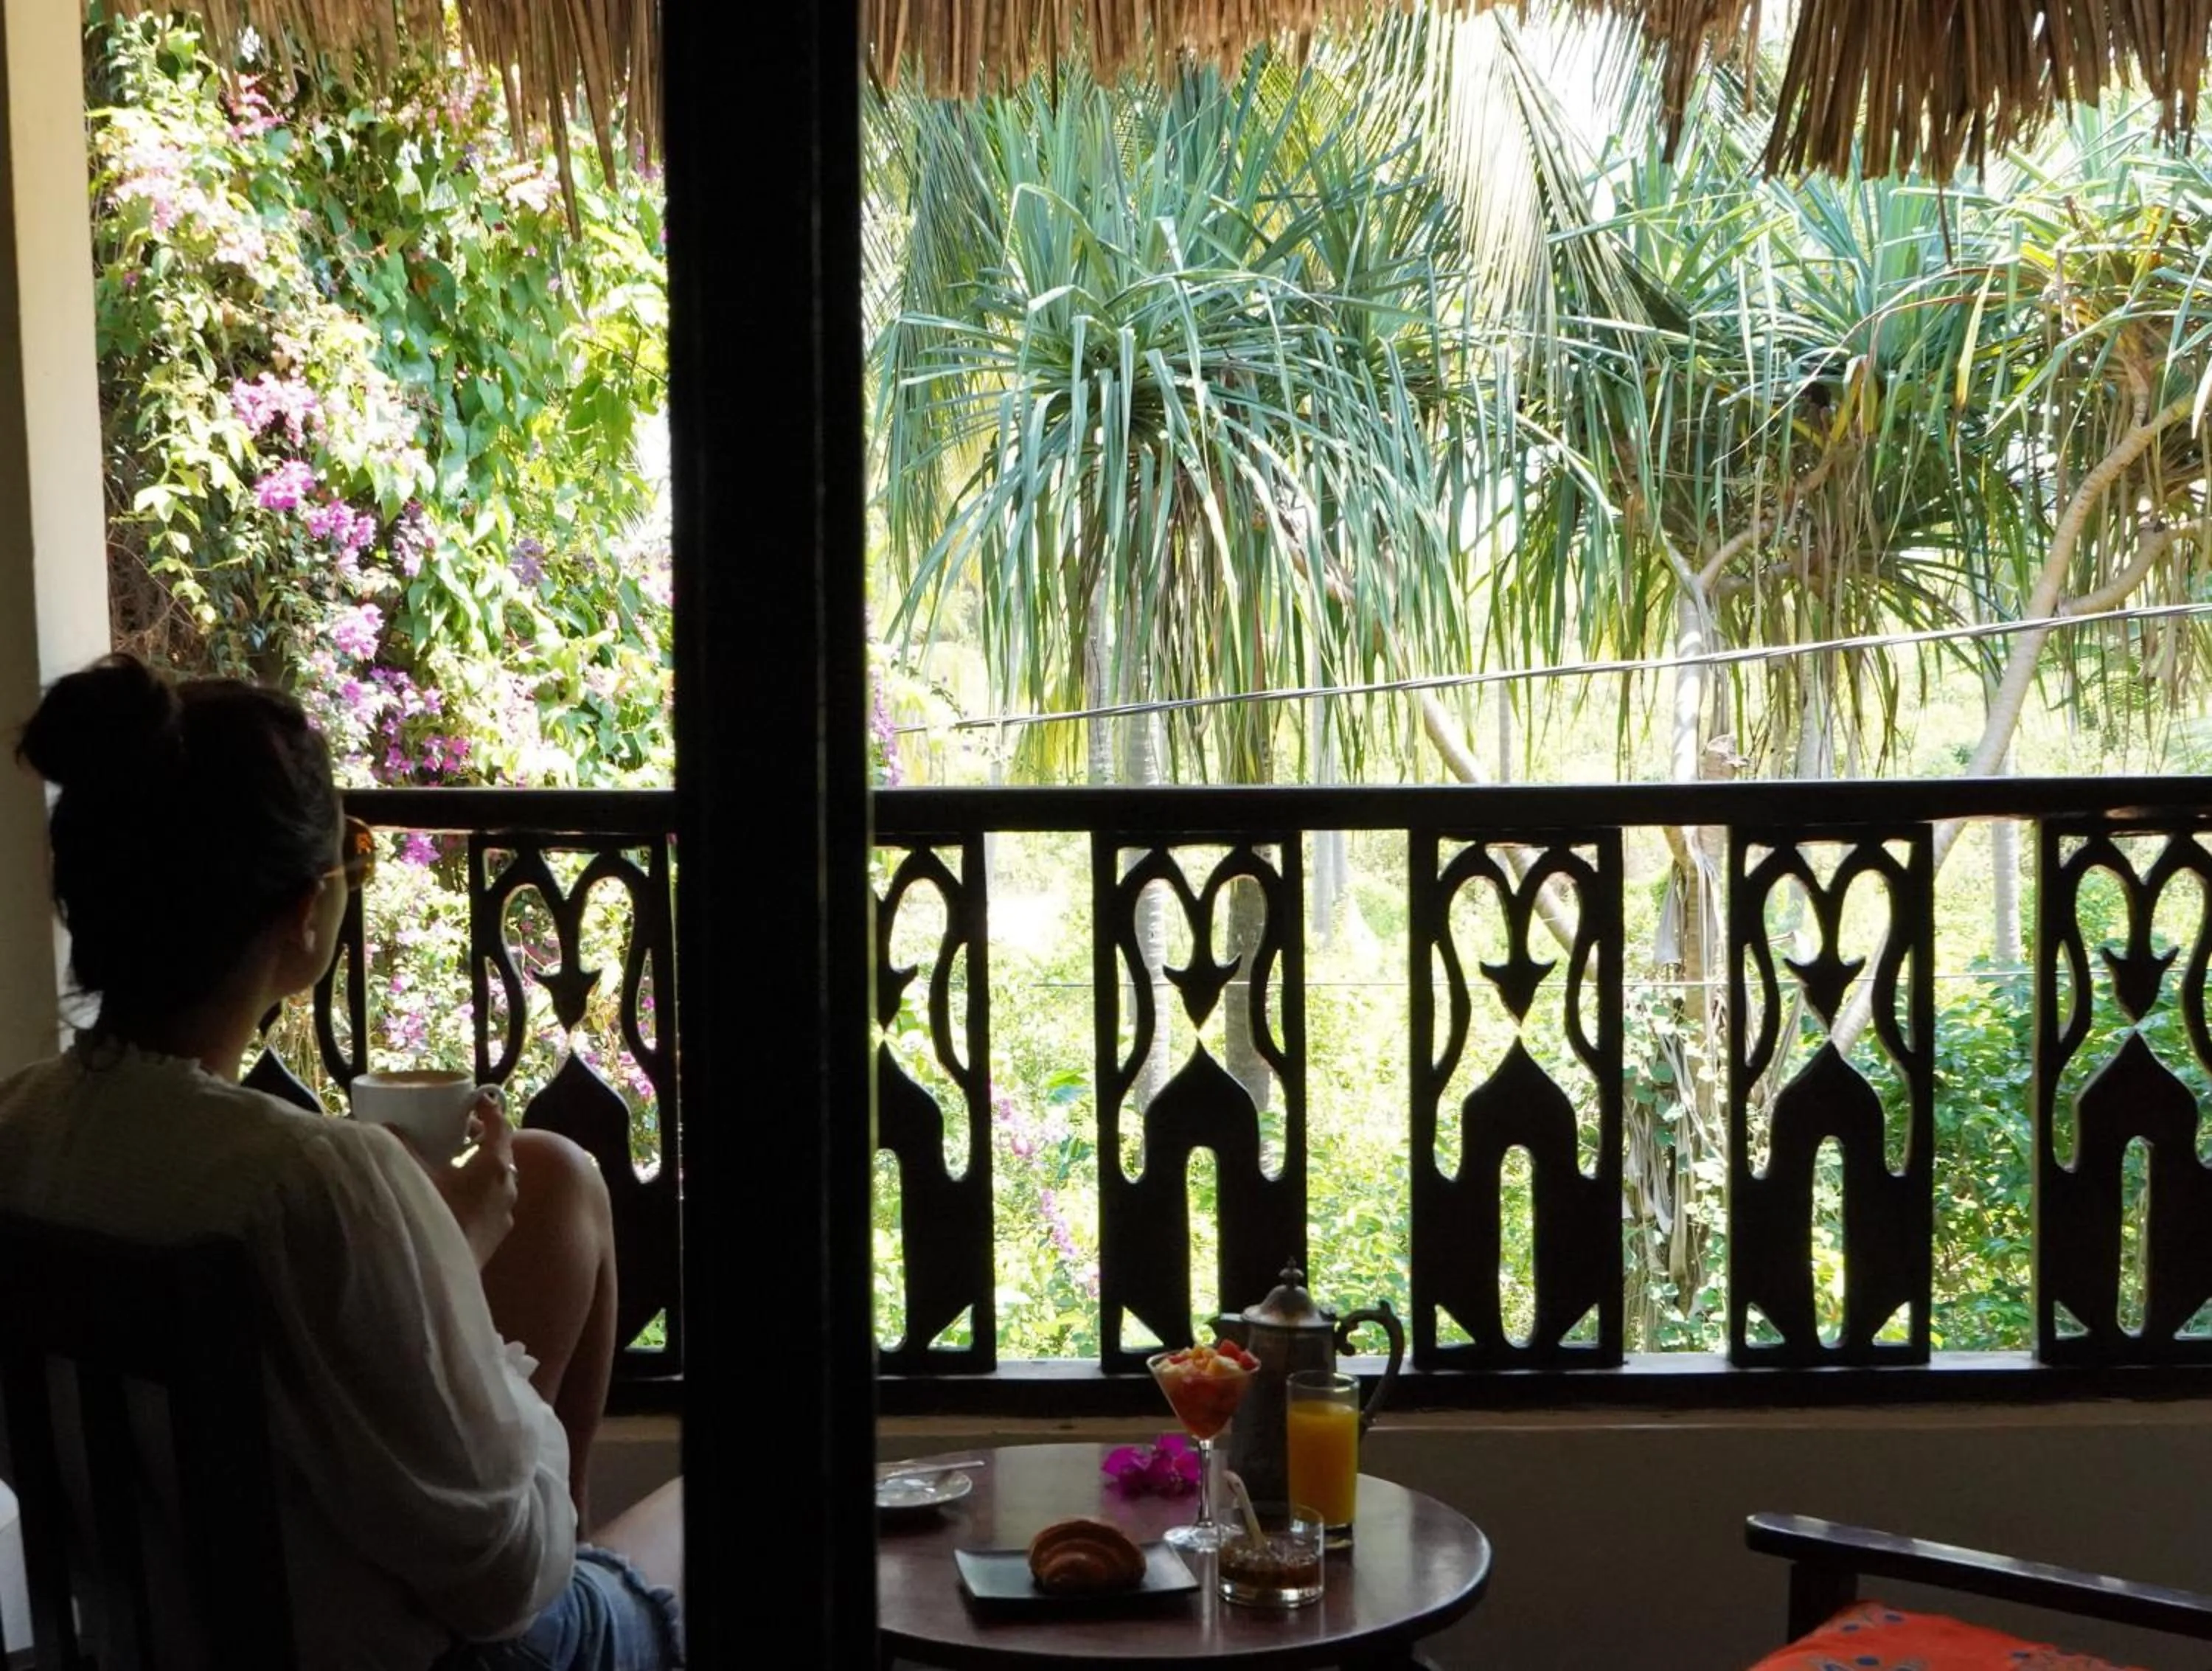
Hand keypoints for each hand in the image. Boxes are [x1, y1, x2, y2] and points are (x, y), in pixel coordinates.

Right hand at [393, 1090, 517, 1267]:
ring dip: (481, 1168)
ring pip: (498, 1180)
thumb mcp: (415, 1176)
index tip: (480, 1099)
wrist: (440, 1274)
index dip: (490, 1110)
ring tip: (456, 1164)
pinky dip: (479, 1193)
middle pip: (502, 1154)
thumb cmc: (432, 1216)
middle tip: (461, 1131)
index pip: (500, 1127)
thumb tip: (387, 1125)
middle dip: (484, 1140)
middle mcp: (508, 1186)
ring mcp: (505, 1212)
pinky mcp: (498, 1234)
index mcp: (494, 1166)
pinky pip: (493, 1203)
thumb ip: (402, 1147)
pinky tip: (457, 1198)